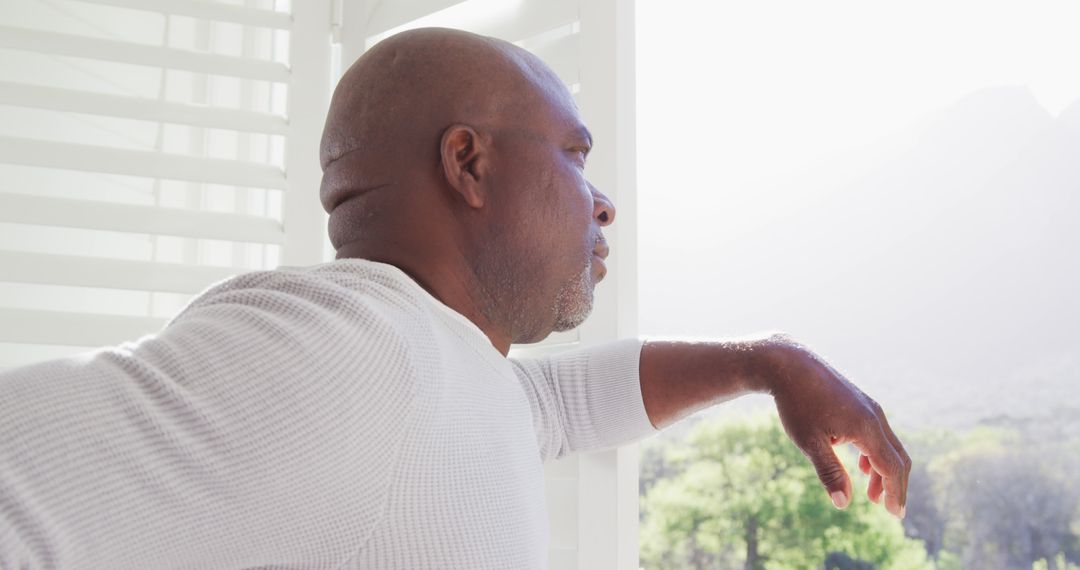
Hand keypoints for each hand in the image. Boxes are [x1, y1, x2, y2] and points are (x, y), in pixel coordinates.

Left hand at [765, 336, 910, 518]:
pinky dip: (875, 454)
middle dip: (896, 485)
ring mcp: (870, 408)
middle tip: (891, 510)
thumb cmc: (797, 403)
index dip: (896, 493)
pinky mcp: (861, 404)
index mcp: (866, 427)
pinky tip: (862, 465)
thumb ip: (829, 472)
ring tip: (871, 494)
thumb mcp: (809, 442)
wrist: (790, 364)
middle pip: (897, 457)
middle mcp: (875, 416)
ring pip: (888, 445)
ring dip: (884, 471)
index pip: (891, 467)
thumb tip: (843, 503)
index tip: (895, 515)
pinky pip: (878, 434)